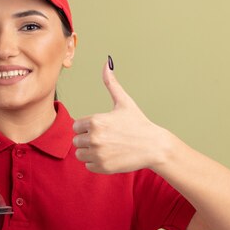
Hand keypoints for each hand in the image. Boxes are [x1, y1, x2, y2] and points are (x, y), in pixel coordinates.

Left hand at [72, 58, 167, 173]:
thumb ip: (111, 83)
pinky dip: (96, 163)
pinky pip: (88, 166)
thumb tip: (107, 62)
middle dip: (88, 140)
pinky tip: (110, 157)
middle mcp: (94, 138)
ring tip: (107, 147)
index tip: (102, 128)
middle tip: (106, 139)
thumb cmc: (138, 123)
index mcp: (95, 121)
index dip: (87, 127)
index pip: (76, 126)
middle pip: (76, 141)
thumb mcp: (124, 102)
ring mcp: (98, 154)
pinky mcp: (102, 167)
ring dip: (90, 152)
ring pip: (80, 154)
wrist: (154, 147)